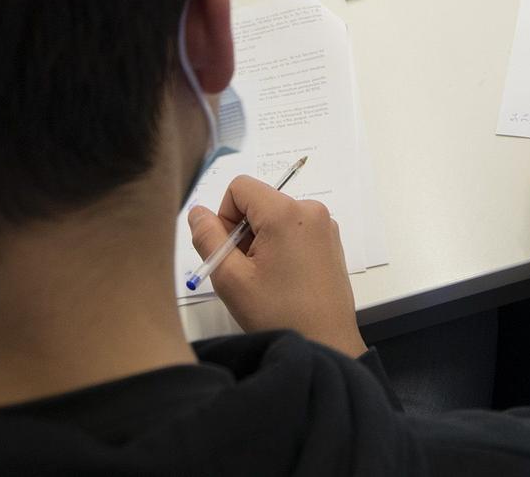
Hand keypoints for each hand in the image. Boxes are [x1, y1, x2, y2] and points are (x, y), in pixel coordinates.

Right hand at [188, 175, 366, 357]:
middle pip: (259, 202)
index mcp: (286, 212)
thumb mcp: (231, 277)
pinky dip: (280, 247)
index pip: (240, 187)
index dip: (225, 215)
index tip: (230, 251)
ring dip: (261, 241)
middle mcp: (310, 210)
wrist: (327, 343)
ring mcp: (325, 225)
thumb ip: (208, 238)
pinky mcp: (331, 241)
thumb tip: (197, 211)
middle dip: (243, 231)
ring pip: (275, 217)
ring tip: (265, 279)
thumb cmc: (278, 313)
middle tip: (246, 272)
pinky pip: (294, 229)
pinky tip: (282, 279)